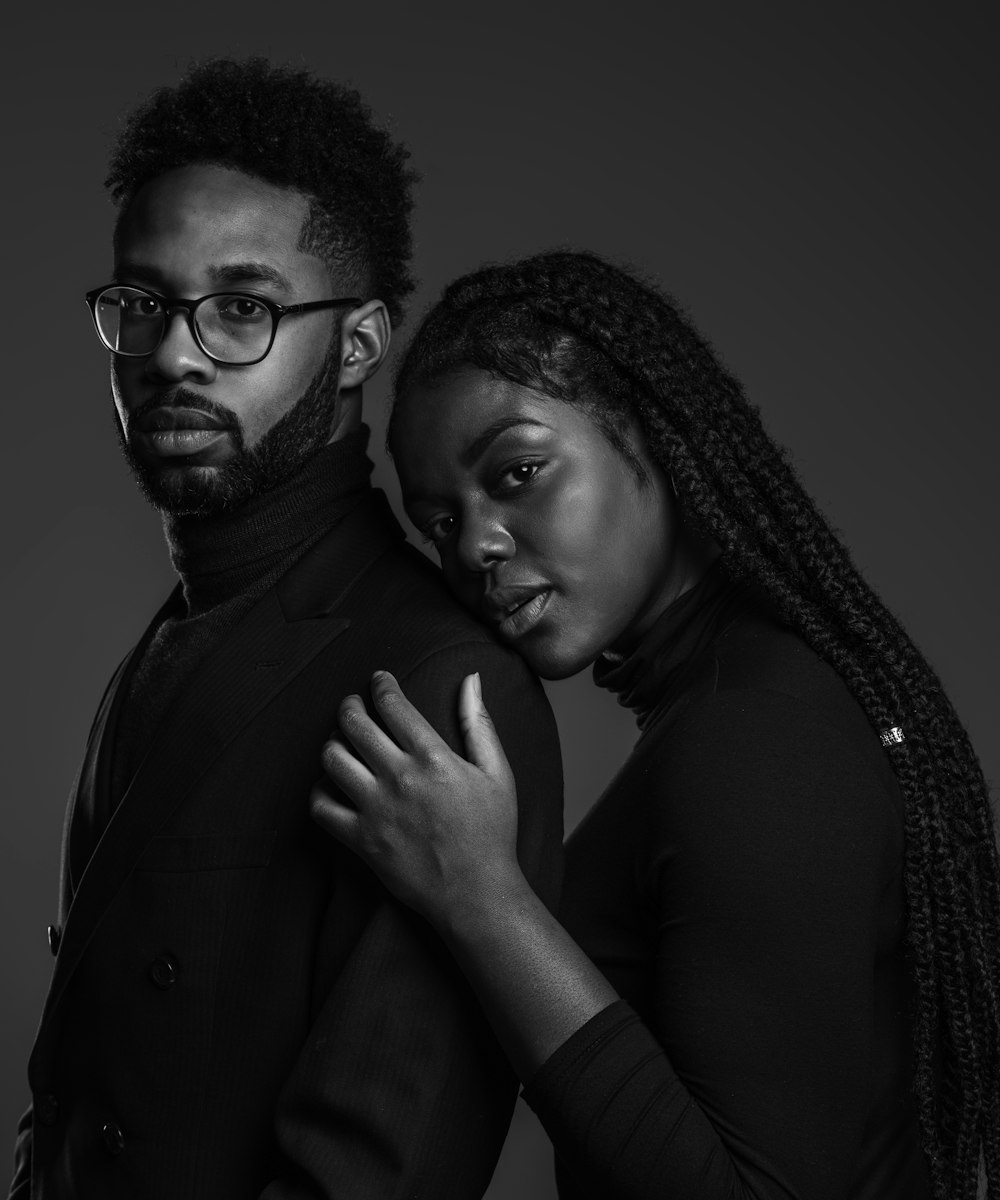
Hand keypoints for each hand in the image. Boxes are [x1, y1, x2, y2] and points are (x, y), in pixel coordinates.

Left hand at [311, 670, 523, 929]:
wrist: (476, 892)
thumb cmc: (492, 833)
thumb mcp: (498, 773)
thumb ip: (479, 724)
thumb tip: (472, 680)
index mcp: (433, 758)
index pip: (393, 705)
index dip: (381, 685)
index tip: (379, 679)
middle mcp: (399, 778)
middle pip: (354, 725)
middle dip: (349, 706)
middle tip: (351, 705)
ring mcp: (376, 809)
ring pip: (332, 759)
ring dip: (333, 743)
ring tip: (340, 742)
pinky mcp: (361, 840)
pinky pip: (321, 807)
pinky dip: (319, 791)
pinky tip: (331, 786)